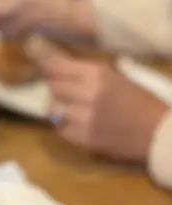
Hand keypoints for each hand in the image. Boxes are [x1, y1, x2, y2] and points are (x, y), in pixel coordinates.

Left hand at [42, 51, 167, 163]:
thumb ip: (85, 73)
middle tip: (68, 93)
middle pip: (53, 87)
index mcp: (98, 74)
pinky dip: (65, 126)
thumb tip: (55, 66)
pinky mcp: (82, 138)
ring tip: (74, 110)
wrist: (157, 133)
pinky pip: (60, 129)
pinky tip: (80, 124)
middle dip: (57, 89)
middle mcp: (88, 94)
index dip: (48, 67)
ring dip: (59, 108)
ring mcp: (83, 118)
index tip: (46, 69)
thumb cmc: (139, 102)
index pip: (55, 66)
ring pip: (52, 109)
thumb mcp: (114, 78)